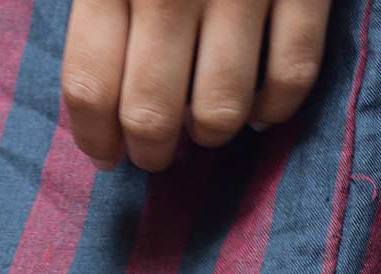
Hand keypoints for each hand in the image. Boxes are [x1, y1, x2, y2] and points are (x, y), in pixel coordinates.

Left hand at [61, 0, 331, 172]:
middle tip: (159, 149)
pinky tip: (258, 106)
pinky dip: (273, 108)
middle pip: (151, 114)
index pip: (90, 87)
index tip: (108, 153)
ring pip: (220, 111)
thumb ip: (104, 13)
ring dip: (212, 133)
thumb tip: (101, 112)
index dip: (96, 139)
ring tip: (207, 121)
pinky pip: (290, 80)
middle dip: (152, 152)